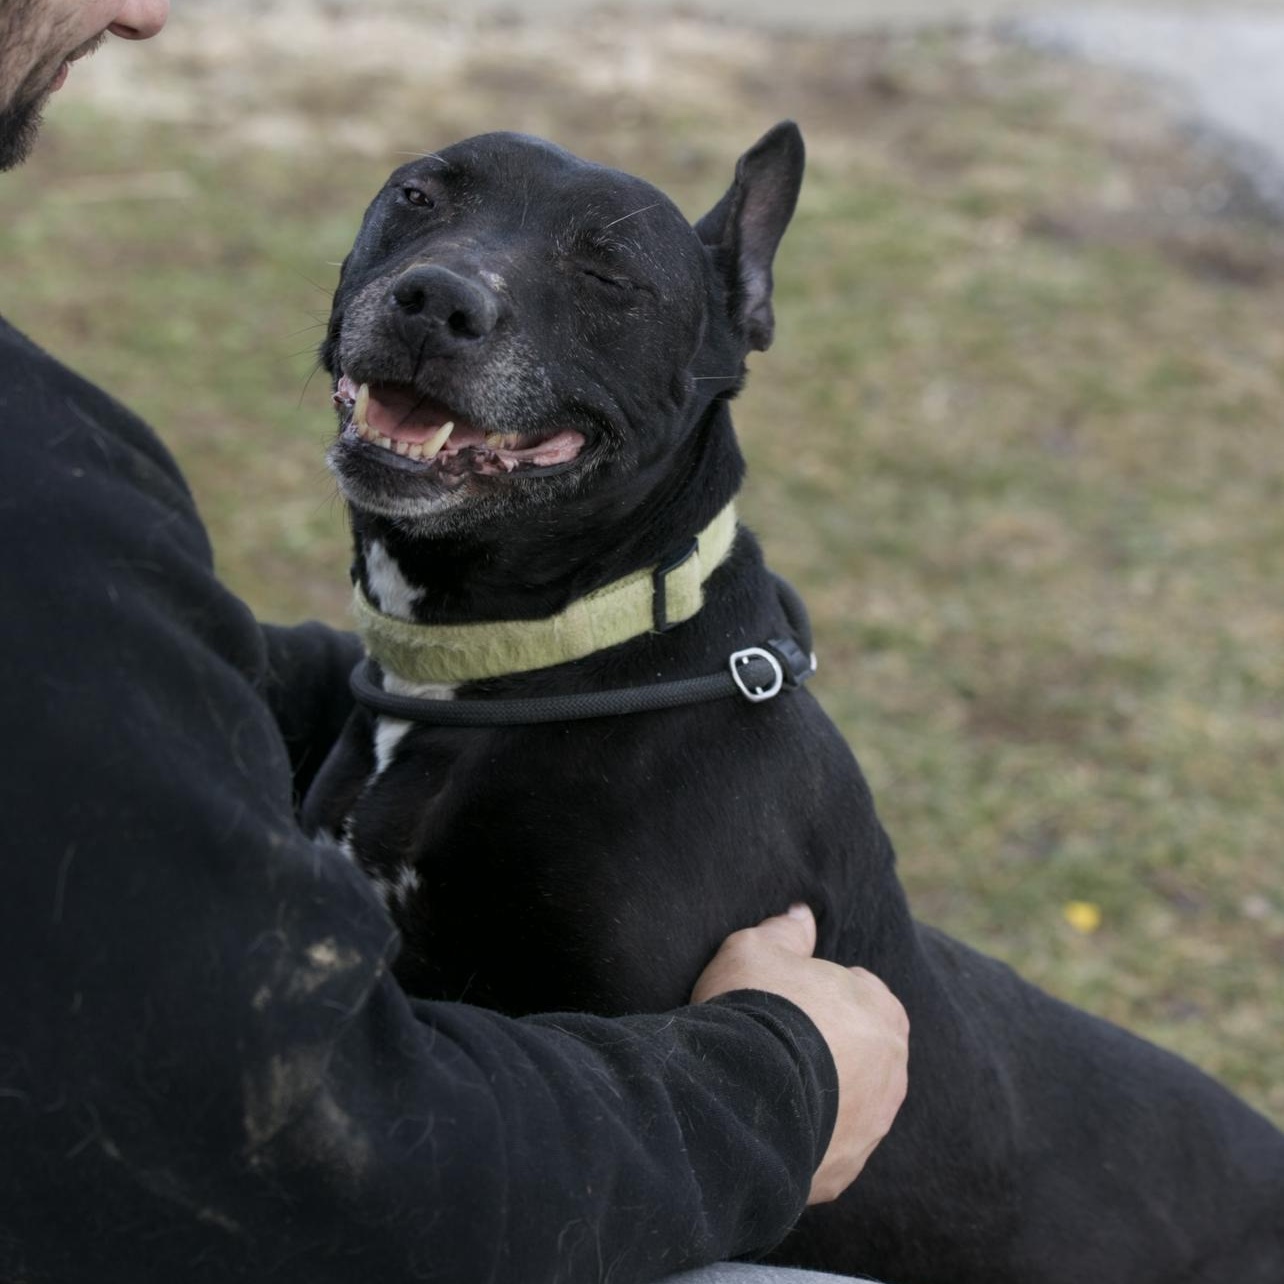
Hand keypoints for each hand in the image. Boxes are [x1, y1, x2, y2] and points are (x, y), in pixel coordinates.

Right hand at [691, 904, 908, 1203]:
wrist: (740, 1094)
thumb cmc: (756, 1009)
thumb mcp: (757, 949)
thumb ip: (785, 930)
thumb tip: (802, 913)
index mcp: (882, 1011)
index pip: (860, 994)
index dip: (818, 994)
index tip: (785, 1000)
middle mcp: (892, 1072)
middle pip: (859, 1050)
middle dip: (827, 1046)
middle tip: (776, 1043)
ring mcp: (872, 1127)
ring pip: (848, 1103)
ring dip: (820, 1094)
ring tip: (769, 1085)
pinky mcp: (845, 1169)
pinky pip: (827, 1146)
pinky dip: (804, 1135)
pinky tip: (767, 1121)